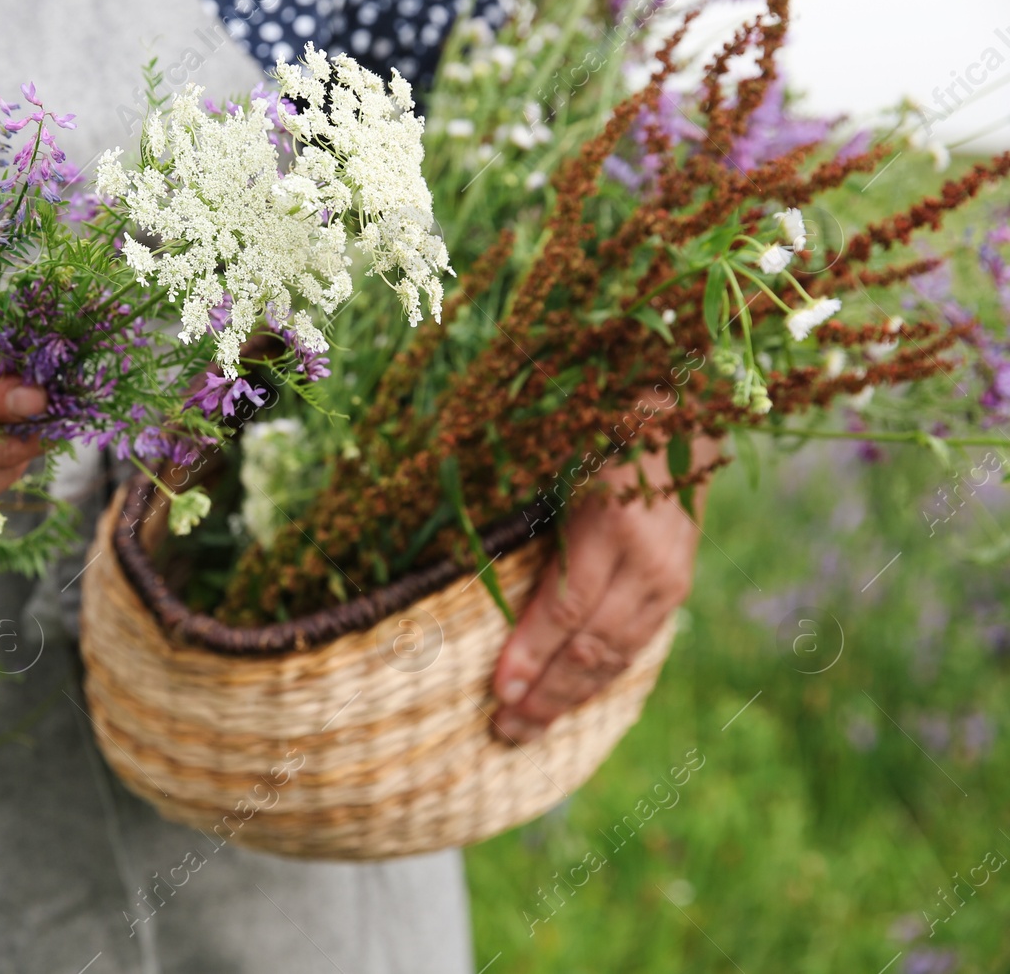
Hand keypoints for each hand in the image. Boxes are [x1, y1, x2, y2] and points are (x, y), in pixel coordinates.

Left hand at [488, 437, 713, 743]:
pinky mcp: (678, 587)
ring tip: (527, 729)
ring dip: (569, 697)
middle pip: (592, 644)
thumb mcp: (555, 464)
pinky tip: (568, 701)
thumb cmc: (594, 432)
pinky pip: (636, 645)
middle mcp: (648, 559)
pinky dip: (599, 678)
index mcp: (611, 524)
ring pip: (617, 655)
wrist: (679, 411)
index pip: (566, 607)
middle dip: (546, 693)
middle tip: (505, 730)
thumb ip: (523, 519)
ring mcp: (670, 577)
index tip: (499, 691)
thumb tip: (462, 566)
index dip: (531, 653)